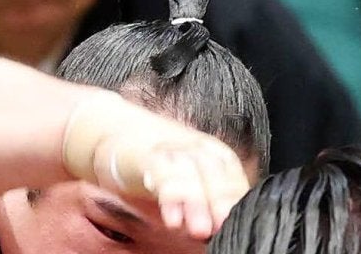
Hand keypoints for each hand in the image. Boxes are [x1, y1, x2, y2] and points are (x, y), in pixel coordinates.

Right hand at [64, 91, 250, 239]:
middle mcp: (197, 150)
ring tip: (200, 229)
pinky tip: (172, 219)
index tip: (245, 221)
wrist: (115, 131)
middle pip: (217, 175)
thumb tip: (226, 229)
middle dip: (223, 201)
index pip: (234, 179)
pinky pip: (161, 177)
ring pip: (191, 175)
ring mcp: (172, 150)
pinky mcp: (146, 156)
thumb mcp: (190, 179)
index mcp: (215, 155)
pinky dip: (169, 198)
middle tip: (227, 225)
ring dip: (197, 203)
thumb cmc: (159, 163)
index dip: (239, 200)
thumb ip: (210, 200)